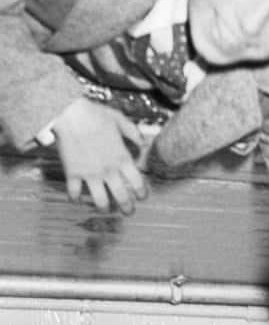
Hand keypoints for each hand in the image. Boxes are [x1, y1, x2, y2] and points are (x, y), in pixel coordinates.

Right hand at [52, 98, 147, 213]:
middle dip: (127, 208)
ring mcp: (91, 174)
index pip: (138, 184)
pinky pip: (75, 192)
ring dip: (104, 207)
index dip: (142, 193)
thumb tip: (142, 142)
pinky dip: (76, 198)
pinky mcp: (73, 173)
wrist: (69, 112)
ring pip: (101, 201)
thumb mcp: (119, 120)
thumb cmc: (93, 113)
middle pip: (122, 198)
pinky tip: (77, 199)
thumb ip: (132, 132)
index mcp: (122, 159)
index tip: (141, 197)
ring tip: (105, 209)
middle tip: (128, 211)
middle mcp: (109, 170)